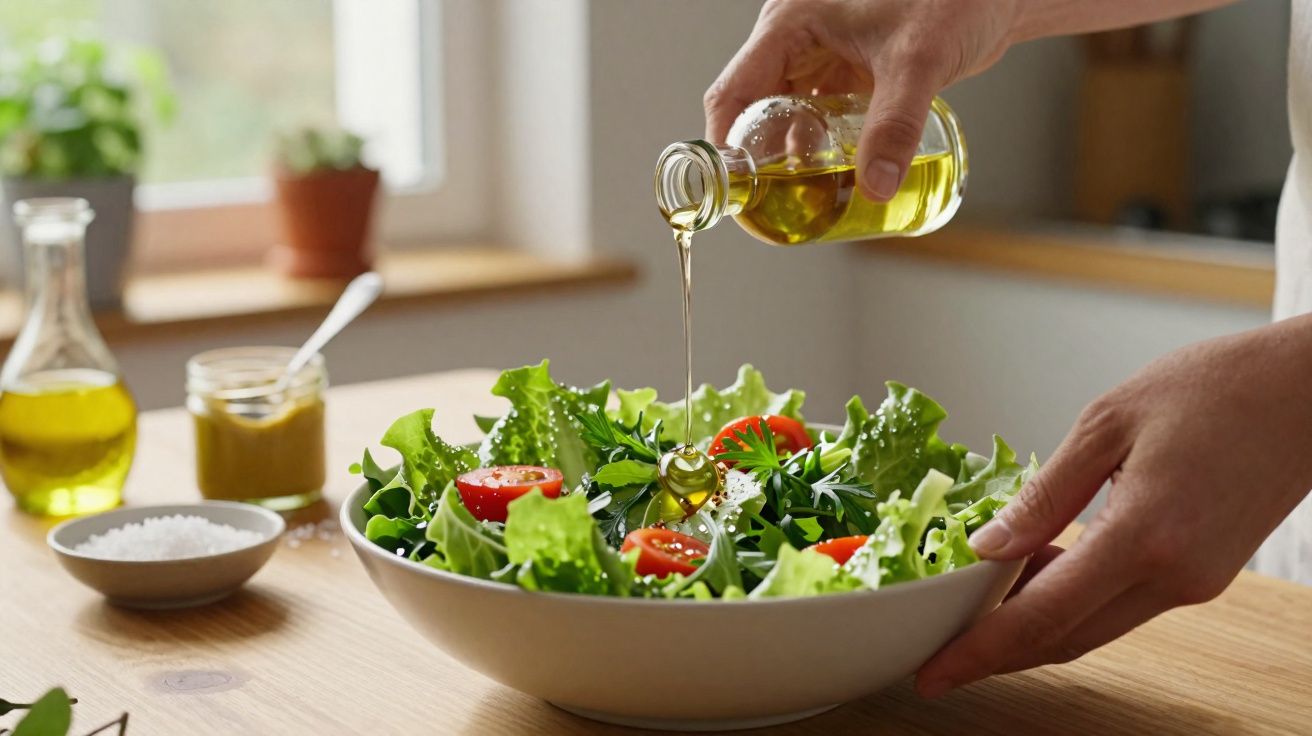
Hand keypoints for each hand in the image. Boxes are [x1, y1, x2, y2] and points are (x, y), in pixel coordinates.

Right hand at [703, 0, 1019, 199]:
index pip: (735, 90)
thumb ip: (896, 124)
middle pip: (756, 107)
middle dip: (761, 156)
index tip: (733, 187)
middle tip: (772, 200)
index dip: (726, 142)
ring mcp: (824, 53)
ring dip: (793, 153)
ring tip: (804, 194)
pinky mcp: (850, 68)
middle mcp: (799, 37)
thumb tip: (877, 186)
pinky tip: (834, 173)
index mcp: (791, 21)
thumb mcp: (918, 61)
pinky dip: (821, 143)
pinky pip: (820, 112)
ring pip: (788, 113)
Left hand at [916, 315, 1311, 696]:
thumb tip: (987, 545)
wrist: (1307, 393)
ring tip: (978, 602)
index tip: (932, 673)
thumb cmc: (1216, 389)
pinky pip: (1120, 605)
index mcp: (1145, 536)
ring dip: (1033, 625)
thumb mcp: (1107, 423)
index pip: (1043, 616)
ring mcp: (1194, 584)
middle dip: (996, 653)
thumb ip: (1045, 494)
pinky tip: (1036, 572)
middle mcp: (1174, 577)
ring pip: (1093, 628)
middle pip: (1065, 638)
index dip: (980, 651)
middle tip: (938, 652)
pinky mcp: (1202, 577)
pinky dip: (1071, 602)